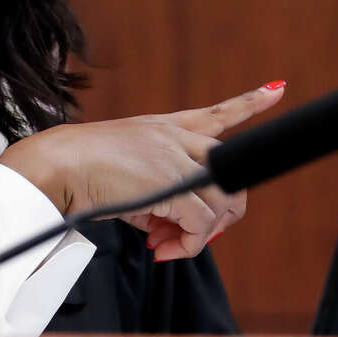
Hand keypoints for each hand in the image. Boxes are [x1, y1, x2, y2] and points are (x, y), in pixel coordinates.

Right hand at [0, 82, 285, 260]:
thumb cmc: (81, 171)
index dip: (251, 103)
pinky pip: (202, 225)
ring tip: (164, 245)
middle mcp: (179, 138)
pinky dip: (188, 244)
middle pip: (231, 176)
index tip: (277, 88)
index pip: (217, 113)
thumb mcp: (127, 177)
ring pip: (220, 205)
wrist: (60, 165)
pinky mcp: (177, 185)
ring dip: (197, 236)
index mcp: (166, 127)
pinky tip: (162, 248)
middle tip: (189, 237)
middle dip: (221, 214)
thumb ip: (157, 198)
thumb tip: (170, 231)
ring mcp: (180, 159)